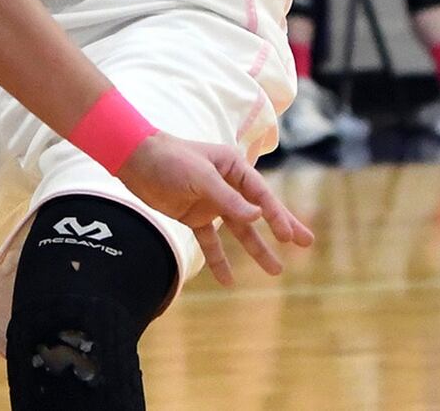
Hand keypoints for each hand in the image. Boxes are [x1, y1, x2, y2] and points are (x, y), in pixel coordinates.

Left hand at [119, 131, 313, 286]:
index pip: (261, 194)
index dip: (278, 215)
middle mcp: (226, 185)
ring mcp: (211, 202)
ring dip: (255, 249)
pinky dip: (218, 259)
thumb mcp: (201, 177)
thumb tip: (259, 216)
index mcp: (232, 167)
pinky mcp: (194, 216)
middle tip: (305, 243)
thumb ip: (228, 199)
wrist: (134, 160)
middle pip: (258, 211)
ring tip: (276, 271)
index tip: (290, 236)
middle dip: (281, 227)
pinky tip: (228, 280)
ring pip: (239, 229)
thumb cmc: (170, 159)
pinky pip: (210, 240)